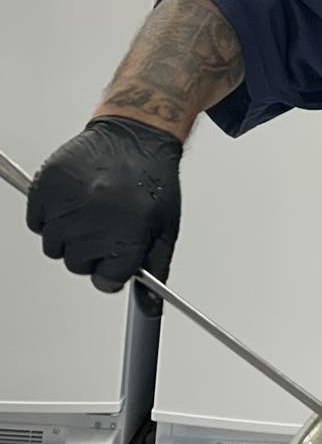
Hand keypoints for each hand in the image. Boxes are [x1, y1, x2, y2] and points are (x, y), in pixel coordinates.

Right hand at [26, 118, 181, 318]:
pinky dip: (49, 215)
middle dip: (91, 250)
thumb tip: (149, 308)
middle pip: (77, 265)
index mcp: (127, 237)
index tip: (118, 252)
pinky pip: (36, 222)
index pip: (106, 280)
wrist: (136, 135)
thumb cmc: (153, 181)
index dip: (113, 267)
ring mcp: (68, 205)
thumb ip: (154, 270)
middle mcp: (95, 223)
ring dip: (69, 234)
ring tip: (90, 209)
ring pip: (54, 247)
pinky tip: (73, 199)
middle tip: (106, 224)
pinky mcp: (47, 186)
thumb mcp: (164, 229)